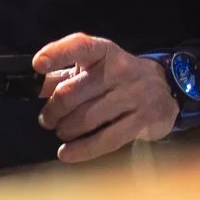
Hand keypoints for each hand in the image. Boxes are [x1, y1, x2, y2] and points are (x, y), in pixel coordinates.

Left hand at [32, 34, 177, 162]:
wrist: (165, 89)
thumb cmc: (117, 79)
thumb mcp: (93, 69)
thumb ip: (63, 76)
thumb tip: (34, 86)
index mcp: (104, 51)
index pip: (79, 46)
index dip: (56, 54)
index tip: (37, 65)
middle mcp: (120, 69)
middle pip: (71, 93)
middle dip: (53, 111)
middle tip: (47, 120)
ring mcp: (134, 94)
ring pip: (86, 118)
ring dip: (66, 130)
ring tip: (62, 132)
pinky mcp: (144, 119)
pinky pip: (106, 139)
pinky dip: (81, 149)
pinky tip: (66, 153)